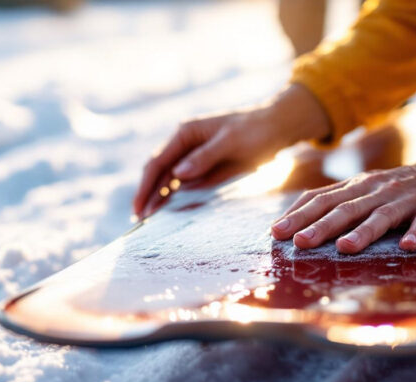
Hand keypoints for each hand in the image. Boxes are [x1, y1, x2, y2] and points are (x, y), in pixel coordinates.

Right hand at [133, 84, 330, 217]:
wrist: (277, 128)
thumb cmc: (255, 130)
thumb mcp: (231, 142)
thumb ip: (204, 157)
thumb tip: (178, 174)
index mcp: (185, 133)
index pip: (158, 162)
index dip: (146, 186)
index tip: (140, 207)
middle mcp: (184, 144)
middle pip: (159, 172)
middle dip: (148, 195)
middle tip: (139, 219)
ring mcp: (193, 156)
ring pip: (169, 180)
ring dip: (158, 198)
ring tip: (147, 220)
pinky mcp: (204, 167)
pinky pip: (185, 184)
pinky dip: (175, 197)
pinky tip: (167, 211)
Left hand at [270, 106, 415, 252]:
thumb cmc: (400, 188)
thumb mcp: (365, 190)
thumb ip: (335, 202)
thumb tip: (293, 221)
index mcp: (358, 188)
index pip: (322, 200)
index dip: (298, 216)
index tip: (275, 233)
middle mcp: (378, 191)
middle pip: (345, 209)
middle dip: (320, 226)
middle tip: (298, 243)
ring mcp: (407, 199)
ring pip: (382, 216)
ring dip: (363, 232)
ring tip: (344, 248)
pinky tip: (408, 246)